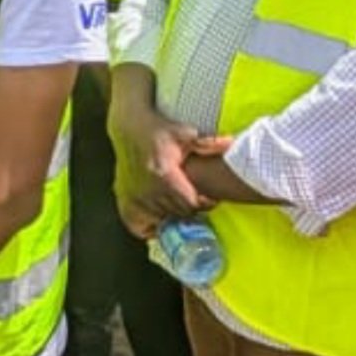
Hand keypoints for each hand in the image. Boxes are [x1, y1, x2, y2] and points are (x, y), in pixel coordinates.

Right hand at [116, 111, 214, 229]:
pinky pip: (139, 227)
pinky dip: (151, 226)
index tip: (209, 198)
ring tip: (182, 206)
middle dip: (192, 211)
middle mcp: (147, 189)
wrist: (131, 128)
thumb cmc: (161, 132)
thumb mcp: (185, 133)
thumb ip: (208, 143)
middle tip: (199, 202)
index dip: (203, 204)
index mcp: (163, 174)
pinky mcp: (124, 200)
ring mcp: (133, 197)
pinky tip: (161, 217)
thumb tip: (231, 143)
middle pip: (178, 213)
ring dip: (174, 217)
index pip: (189, 203)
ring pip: (162, 220)